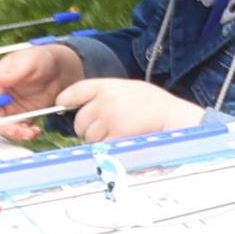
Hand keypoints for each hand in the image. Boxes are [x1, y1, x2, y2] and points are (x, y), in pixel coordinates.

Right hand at [0, 43, 84, 140]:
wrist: (61, 69)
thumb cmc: (41, 59)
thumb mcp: (30, 60)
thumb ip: (16, 70)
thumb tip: (1, 79)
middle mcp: (0, 96)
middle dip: (0, 126)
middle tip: (15, 129)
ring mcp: (11, 108)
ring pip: (4, 126)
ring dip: (15, 132)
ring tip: (30, 132)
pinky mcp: (23, 116)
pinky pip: (19, 129)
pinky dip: (25, 134)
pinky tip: (36, 130)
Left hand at [56, 78, 206, 143]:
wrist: (172, 117)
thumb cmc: (155, 104)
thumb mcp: (130, 89)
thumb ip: (106, 94)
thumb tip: (84, 105)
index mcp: (108, 86)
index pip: (75, 91)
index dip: (65, 100)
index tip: (62, 106)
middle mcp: (105, 101)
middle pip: (79, 120)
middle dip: (86, 128)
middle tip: (102, 129)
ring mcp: (109, 119)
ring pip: (88, 136)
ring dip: (97, 139)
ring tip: (116, 134)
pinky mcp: (115, 135)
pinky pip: (100, 146)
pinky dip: (107, 147)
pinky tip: (120, 141)